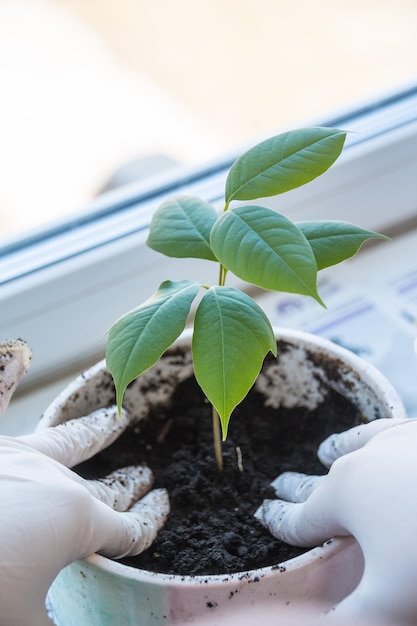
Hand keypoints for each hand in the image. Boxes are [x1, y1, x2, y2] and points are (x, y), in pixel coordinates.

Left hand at [0, 340, 168, 625]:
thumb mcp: (24, 620)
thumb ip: (61, 624)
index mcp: (76, 524)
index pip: (130, 529)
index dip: (150, 522)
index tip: (162, 508)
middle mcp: (56, 484)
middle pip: (105, 489)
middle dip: (128, 485)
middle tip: (144, 477)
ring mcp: (19, 458)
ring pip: (69, 441)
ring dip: (94, 432)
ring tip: (114, 419)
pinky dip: (5, 373)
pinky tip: (17, 353)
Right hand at [255, 417, 415, 623]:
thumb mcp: (389, 597)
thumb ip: (348, 619)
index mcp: (343, 496)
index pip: (299, 515)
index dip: (278, 519)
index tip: (263, 513)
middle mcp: (362, 460)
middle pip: (322, 474)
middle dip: (298, 483)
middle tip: (280, 481)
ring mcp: (397, 440)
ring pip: (357, 443)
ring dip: (339, 448)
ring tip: (329, 449)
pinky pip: (393, 429)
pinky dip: (380, 435)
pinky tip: (393, 437)